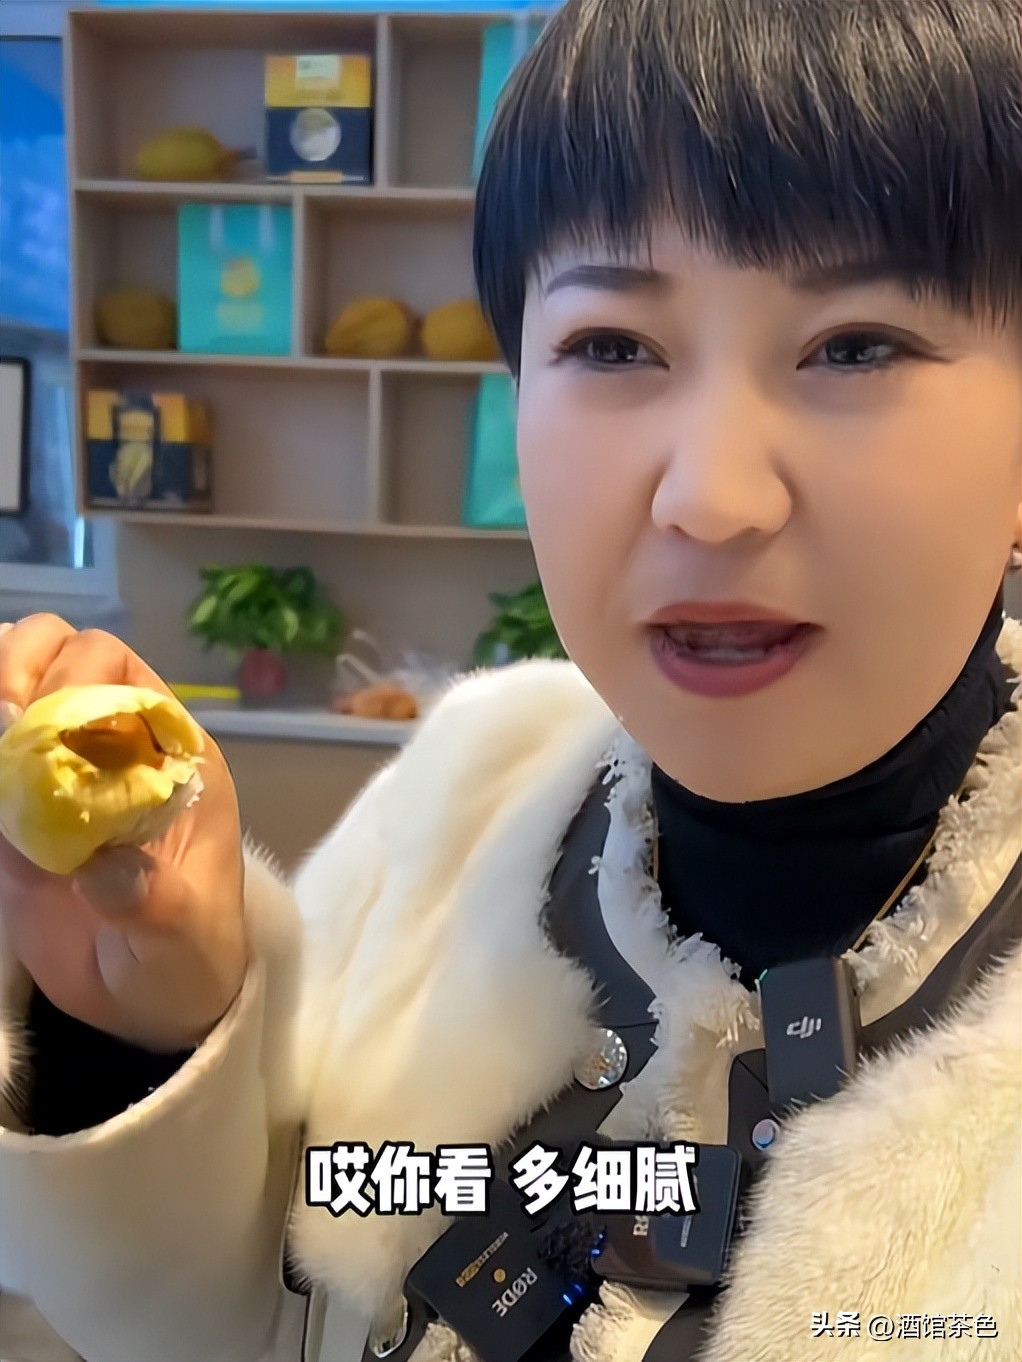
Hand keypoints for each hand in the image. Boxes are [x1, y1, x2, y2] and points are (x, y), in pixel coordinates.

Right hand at [0, 615, 246, 1051]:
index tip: (37, 725)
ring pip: (21, 681)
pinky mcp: (19, 803)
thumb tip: (108, 871)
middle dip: (22, 670)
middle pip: (65, 654)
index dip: (74, 682)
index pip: (122, 672)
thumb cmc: (184, 958)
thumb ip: (151, 903)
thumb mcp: (178, 939)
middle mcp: (118, 744)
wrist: (150, 1002)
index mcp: (173, 756)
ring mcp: (64, 767)